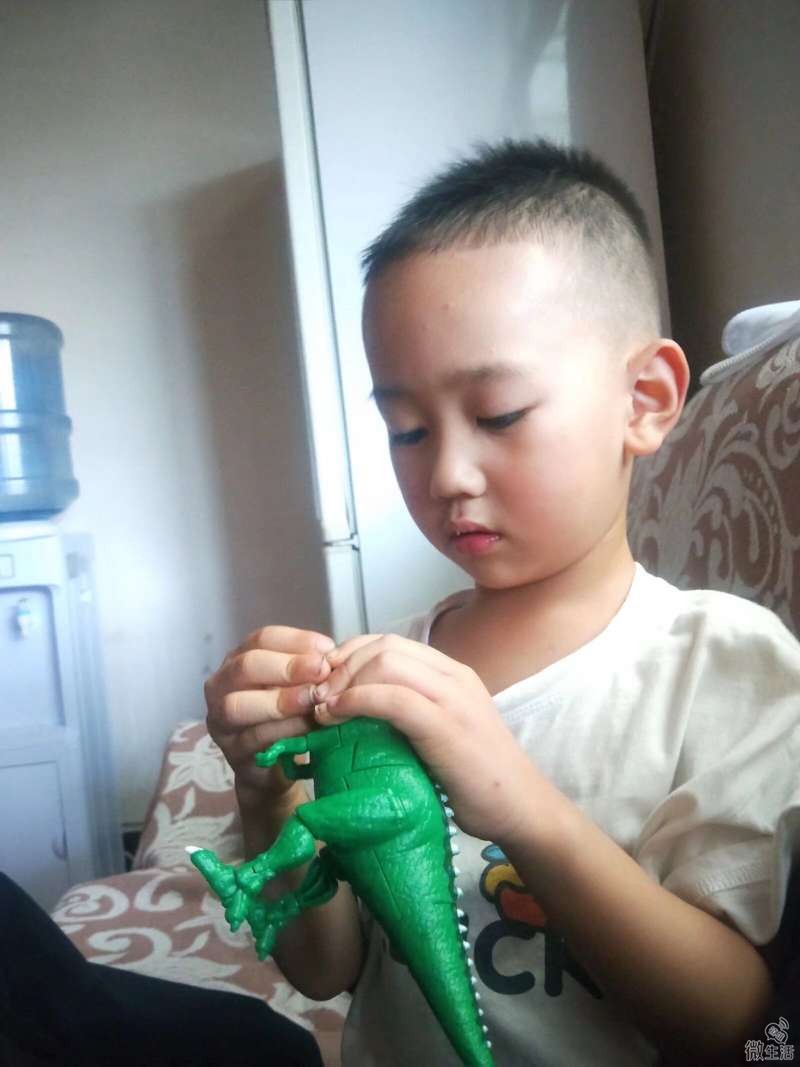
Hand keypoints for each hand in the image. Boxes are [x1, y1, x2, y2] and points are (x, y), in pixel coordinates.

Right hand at [205, 625, 334, 803]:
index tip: (328, 648)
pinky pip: (253, 739)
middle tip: (322, 671)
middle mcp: (221, 685)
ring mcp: (221, 720)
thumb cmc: (290, 714)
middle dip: (287, 667)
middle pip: (246, 666)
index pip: (261, 639)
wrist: (277, 766)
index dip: (295, 640)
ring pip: (239, 705)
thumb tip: (335, 656)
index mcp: (239, 659)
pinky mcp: (231, 752)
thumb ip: (311, 670)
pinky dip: (284, 730)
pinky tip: (310, 726)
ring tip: (315, 699)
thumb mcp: (298, 685)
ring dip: (282, 700)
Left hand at [312, 633, 542, 843]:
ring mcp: (453, 698)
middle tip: (318, 699)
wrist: (520, 809)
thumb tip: (351, 712)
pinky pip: (392, 697)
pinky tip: (337, 717)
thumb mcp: (439, 733)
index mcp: (451, 673)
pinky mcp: (446, 726)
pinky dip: (356, 701)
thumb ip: (408, 713)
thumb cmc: (475, 780)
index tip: (325, 685)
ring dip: (344, 682)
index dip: (349, 656)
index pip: (390, 642)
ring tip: (324, 710)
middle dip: (341, 667)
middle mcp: (453, 676)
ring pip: (385, 662)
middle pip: (383, 646)